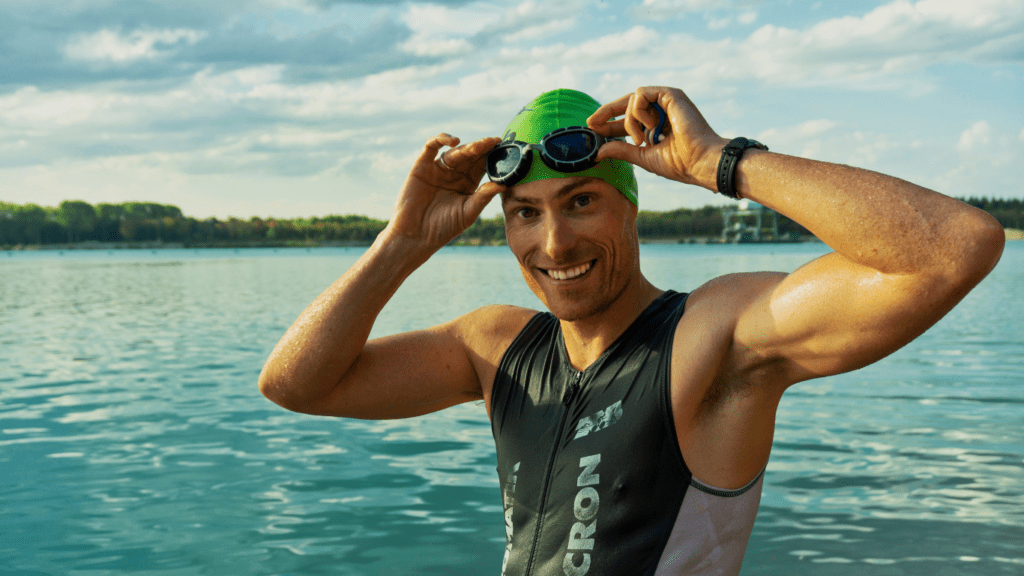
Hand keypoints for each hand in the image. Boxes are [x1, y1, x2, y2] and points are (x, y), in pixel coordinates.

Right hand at [386, 133, 505, 253]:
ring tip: (480, 146)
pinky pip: (431, 147)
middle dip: (483, 149)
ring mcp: (438, 168)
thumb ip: (483, 197)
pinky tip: (454, 142)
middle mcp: (454, 174)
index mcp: (468, 183)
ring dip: (468, 147)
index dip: (493, 158)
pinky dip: (441, 139)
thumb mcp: (467, 213)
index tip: (505, 150)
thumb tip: (503, 185)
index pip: (482, 166)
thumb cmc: (443, 228)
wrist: (415, 236)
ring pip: (455, 152)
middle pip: (471, 156)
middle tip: (495, 142)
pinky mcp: (422, 166)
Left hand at [587, 86, 727, 189]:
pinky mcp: (671, 94)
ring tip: (640, 140)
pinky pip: (641, 94)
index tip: (592, 128)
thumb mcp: (642, 156)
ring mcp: (667, 100)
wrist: (700, 162)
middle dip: (607, 111)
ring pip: (632, 100)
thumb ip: (621, 150)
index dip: (609, 122)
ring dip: (629, 121)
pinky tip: (649, 127)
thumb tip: (598, 151)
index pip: (628, 118)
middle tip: (591, 122)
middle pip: (627, 103)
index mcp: (658, 124)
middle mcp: (662, 109)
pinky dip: (638, 111)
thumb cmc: (679, 163)